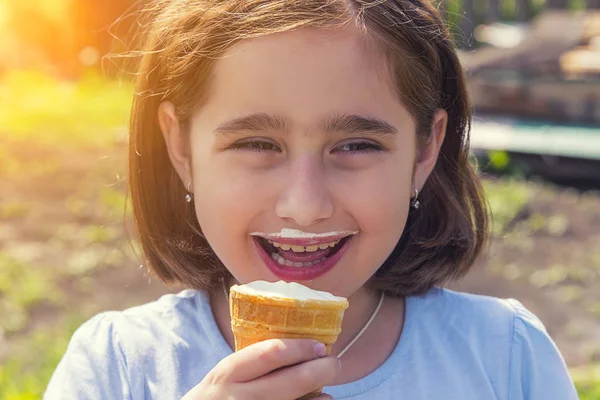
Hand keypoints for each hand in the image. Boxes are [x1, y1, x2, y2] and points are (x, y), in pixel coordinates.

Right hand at [182, 338, 339, 399]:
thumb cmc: (214, 398)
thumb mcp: (225, 376)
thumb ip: (251, 364)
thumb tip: (297, 351)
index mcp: (228, 374)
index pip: (271, 354)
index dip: (301, 348)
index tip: (320, 345)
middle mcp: (238, 397)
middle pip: (289, 383)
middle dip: (319, 371)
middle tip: (335, 364)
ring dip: (318, 399)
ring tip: (328, 391)